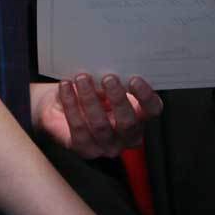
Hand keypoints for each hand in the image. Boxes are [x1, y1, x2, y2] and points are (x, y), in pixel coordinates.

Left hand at [33, 74, 162, 157]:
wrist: (62, 105)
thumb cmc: (92, 90)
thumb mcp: (105, 82)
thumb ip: (113, 78)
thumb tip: (111, 65)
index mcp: (140, 116)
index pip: (152, 110)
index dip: (146, 96)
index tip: (134, 79)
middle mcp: (127, 135)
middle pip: (128, 123)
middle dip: (117, 99)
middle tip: (107, 78)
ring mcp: (107, 146)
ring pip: (101, 126)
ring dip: (90, 99)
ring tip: (82, 78)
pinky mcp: (85, 149)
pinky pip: (78, 128)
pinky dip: (71, 104)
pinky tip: (66, 86)